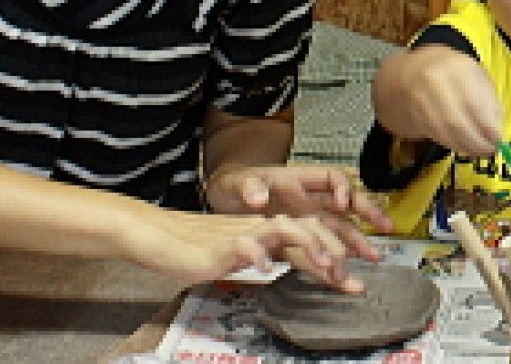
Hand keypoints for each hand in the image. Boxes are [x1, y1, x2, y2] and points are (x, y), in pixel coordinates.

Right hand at [127, 205, 363, 290]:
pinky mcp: (221, 244)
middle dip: (336, 251)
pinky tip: (267, 268)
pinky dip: (258, 255)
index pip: (310, 237)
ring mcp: (243, 233)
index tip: (353, 283)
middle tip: (351, 278)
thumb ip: (266, 255)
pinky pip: (244, 244)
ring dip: (311, 246)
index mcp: (267, 229)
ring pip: (285, 228)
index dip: (335, 257)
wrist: (157, 235)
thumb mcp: (240, 253)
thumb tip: (291, 265)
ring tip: (327, 266)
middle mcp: (261, 227)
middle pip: (308, 228)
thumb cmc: (196, 247)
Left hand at [206, 164, 393, 262]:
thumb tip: (258, 197)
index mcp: (298, 180)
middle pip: (344, 203)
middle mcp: (308, 199)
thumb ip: (249, 187)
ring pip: (338, 229)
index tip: (343, 203)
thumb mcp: (236, 182)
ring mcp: (306, 220)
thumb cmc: (234, 185)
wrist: (222, 202)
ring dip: (357, 241)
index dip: (341, 188)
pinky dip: (332, 262)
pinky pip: (319, 250)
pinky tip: (345, 275)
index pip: (330, 178)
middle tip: (385, 226)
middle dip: (366, 213)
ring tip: (374, 256)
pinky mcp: (297, 240)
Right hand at [392, 46, 502, 156]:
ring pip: (444, 132)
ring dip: (464, 146)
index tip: (498, 140)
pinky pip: (435, 135)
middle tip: (489, 151)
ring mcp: (420, 99)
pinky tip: (462, 146)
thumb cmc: (452, 74)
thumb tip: (497, 130)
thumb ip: (489, 99)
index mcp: (457, 69)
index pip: (475, 104)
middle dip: (476, 142)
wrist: (411, 71)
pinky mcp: (413, 115)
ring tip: (477, 151)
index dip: (488, 127)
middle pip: (456, 121)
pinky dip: (452, 144)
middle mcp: (435, 83)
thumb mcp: (476, 76)